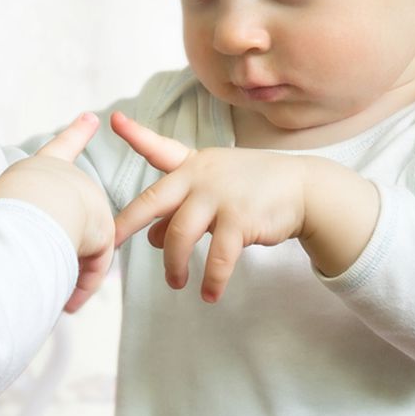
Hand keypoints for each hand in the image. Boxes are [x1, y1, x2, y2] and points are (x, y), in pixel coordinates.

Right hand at [0, 113, 114, 312]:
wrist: (23, 215)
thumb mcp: (0, 208)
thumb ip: (16, 219)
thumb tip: (28, 254)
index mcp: (39, 168)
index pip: (60, 147)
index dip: (76, 133)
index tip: (91, 117)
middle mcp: (69, 178)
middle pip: (67, 221)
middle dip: (55, 249)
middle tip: (30, 264)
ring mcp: (90, 201)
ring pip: (78, 247)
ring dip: (62, 271)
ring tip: (41, 277)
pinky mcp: (104, 229)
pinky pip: (92, 266)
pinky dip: (79, 287)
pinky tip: (68, 302)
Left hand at [111, 112, 378, 301]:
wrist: (304, 188)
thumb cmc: (252, 187)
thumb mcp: (213, 189)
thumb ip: (181, 209)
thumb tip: (153, 239)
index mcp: (193, 165)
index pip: (159, 148)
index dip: (135, 135)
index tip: (114, 121)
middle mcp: (201, 177)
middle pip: (153, 201)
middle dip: (127, 224)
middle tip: (110, 245)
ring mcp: (220, 197)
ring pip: (180, 236)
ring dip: (174, 266)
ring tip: (176, 283)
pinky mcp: (240, 220)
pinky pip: (218, 257)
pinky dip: (212, 279)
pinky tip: (210, 294)